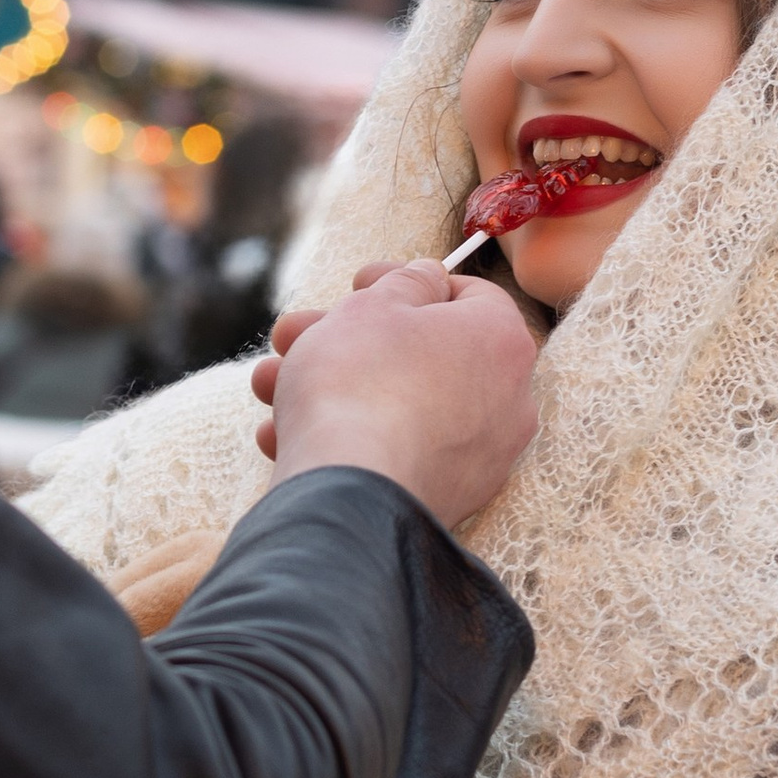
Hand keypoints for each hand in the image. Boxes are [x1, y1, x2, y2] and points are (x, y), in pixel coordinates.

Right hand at [249, 258, 539, 534]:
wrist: (347, 492)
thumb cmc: (360, 382)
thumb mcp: (374, 305)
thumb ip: (406, 282)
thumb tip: (428, 278)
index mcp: (501, 340)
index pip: (467, 293)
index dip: (404, 279)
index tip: (357, 283)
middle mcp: (507, 401)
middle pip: (422, 352)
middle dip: (348, 339)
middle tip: (295, 334)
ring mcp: (480, 457)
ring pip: (400, 404)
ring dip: (333, 387)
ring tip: (271, 385)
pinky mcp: (447, 499)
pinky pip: (396, 453)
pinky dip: (348, 437)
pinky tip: (286, 434)